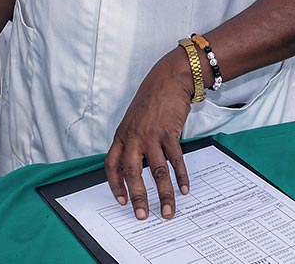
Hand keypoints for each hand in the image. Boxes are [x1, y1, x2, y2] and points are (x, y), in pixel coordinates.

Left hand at [105, 51, 193, 220]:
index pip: (111, 165)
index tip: (121, 201)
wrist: (168, 79)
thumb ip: (133, 142)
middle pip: (131, 172)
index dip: (114, 185)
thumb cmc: (151, 100)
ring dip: (163, 193)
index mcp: (121, 136)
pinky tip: (184, 188)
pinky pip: (175, 159)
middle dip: (137, 197)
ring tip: (168, 210)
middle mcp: (133, 137)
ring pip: (156, 170)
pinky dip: (180, 176)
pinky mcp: (169, 132)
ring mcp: (151, 135)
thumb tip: (136, 168)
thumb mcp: (133, 121)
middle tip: (142, 215)